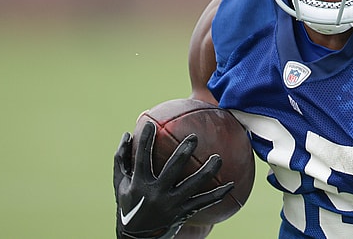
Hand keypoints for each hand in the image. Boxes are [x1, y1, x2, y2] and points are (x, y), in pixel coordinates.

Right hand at [113, 121, 233, 238]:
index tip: (151, 124)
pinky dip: (218, 194)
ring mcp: (170, 204)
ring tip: (218, 158)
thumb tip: (127, 133)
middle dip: (183, 152)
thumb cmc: (129, 203)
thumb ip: (122, 158)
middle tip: (194, 137)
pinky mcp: (182, 213)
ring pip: (193, 186)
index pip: (142, 158)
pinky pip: (203, 202)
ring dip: (207, 171)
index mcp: (139, 184)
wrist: (137, 237)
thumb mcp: (120, 183)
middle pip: (172, 169)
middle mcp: (155, 193)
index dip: (145, 141)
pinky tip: (231, 185)